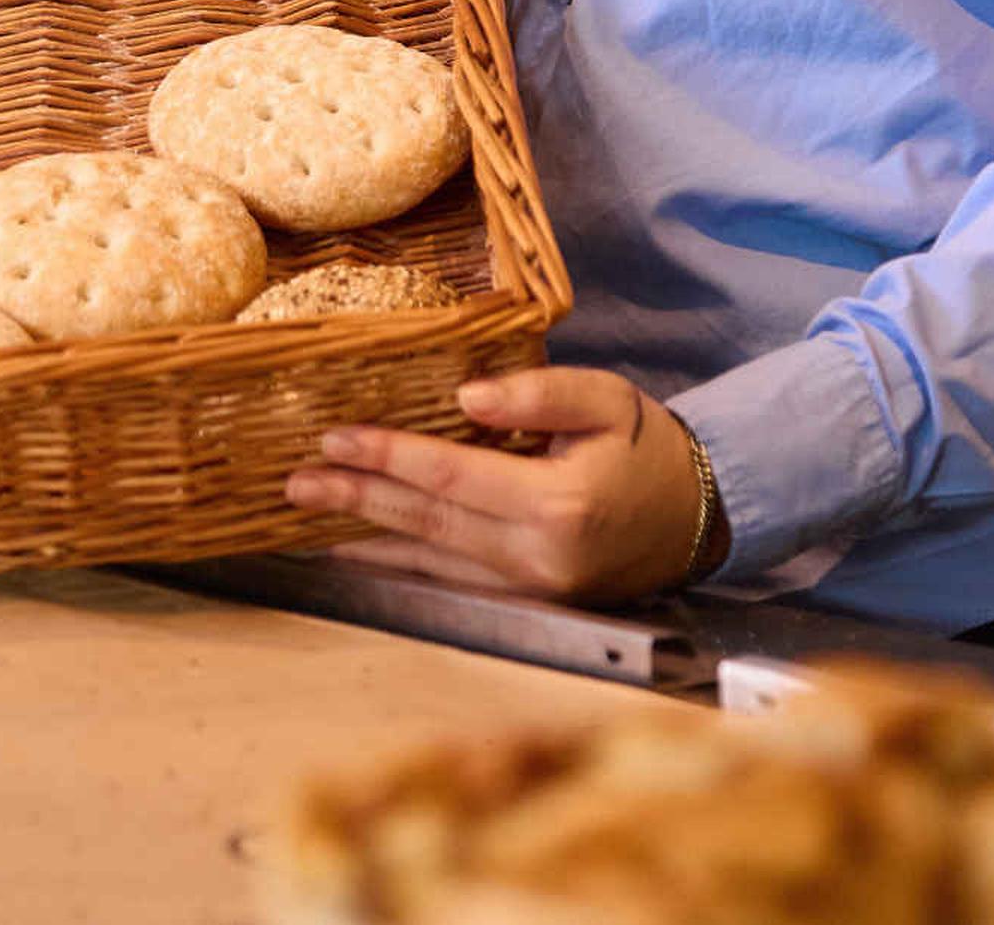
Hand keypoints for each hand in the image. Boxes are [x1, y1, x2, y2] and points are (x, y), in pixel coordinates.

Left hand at [285, 367, 711, 602]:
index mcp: (556, 505)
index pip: (451, 477)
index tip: (334, 437)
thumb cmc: (648, 449)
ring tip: (304, 516)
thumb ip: (539, 394)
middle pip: (426, 522)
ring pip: (429, 557)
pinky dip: (398, 560)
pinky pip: (448, 576)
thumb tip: (466, 398)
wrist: (698, 518)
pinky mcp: (525, 599)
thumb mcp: (608, 399)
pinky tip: (359, 547)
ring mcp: (528, 587)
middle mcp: (536, 557)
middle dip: (355, 499)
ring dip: (364, 534)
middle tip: (294, 482)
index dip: (389, 456)